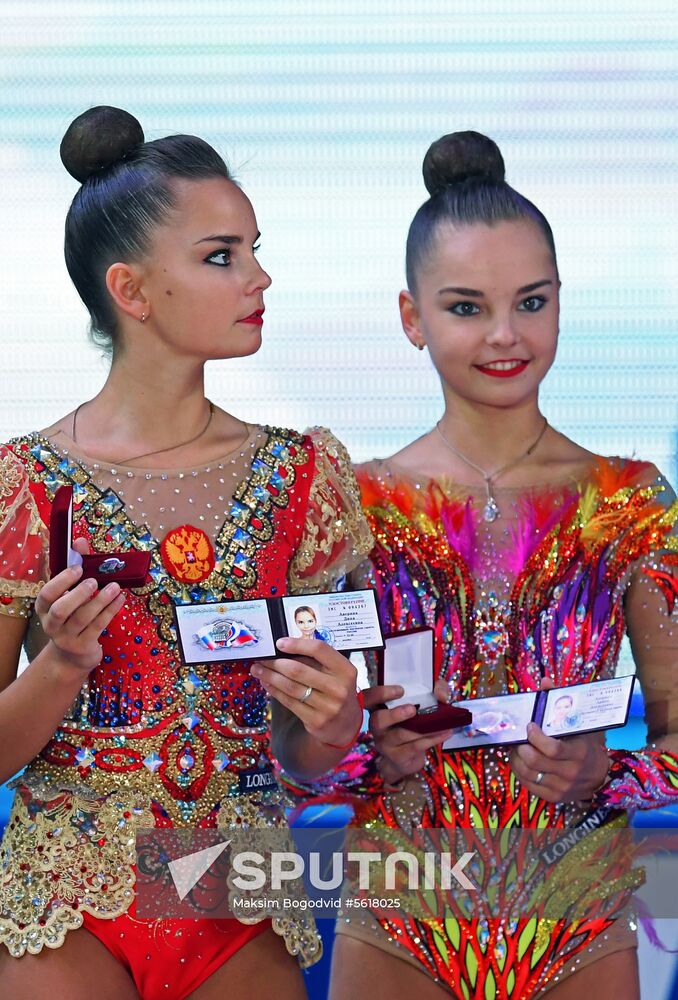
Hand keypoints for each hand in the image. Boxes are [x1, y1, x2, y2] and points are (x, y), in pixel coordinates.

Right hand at [35, 538, 125, 675]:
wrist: (73, 654)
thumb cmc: (72, 615)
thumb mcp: (70, 593)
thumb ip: (74, 566)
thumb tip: (80, 541)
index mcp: (44, 608)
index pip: (46, 594)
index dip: (62, 581)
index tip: (78, 568)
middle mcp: (51, 624)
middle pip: (61, 609)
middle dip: (78, 593)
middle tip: (94, 581)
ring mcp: (66, 638)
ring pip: (83, 618)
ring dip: (101, 600)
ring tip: (115, 586)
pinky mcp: (83, 646)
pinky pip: (98, 626)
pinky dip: (111, 610)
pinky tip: (121, 599)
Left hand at [251, 636, 361, 747]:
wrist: (347, 724)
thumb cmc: (337, 690)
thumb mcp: (337, 673)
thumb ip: (318, 661)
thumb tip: (285, 648)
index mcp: (345, 670)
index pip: (319, 650)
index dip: (297, 644)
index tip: (279, 643)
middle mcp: (338, 688)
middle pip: (299, 670)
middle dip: (275, 663)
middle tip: (262, 658)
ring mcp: (328, 707)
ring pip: (291, 687)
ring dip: (270, 677)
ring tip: (258, 670)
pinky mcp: (316, 721)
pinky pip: (289, 702)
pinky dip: (275, 691)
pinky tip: (267, 684)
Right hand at [363, 685, 453, 786]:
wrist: (404, 760)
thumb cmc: (413, 724)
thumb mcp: (424, 702)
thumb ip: (435, 690)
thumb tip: (440, 694)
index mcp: (379, 707)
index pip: (370, 697)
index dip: (381, 693)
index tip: (401, 690)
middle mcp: (377, 725)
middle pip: (378, 720)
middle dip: (395, 714)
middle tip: (413, 709)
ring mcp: (384, 743)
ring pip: (400, 735)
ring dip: (421, 729)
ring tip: (441, 723)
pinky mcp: (396, 757)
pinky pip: (414, 747)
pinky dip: (431, 739)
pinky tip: (445, 733)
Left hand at [509, 678, 609, 802]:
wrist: (601, 776)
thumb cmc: (588, 745)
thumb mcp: (582, 724)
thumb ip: (561, 703)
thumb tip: (545, 681)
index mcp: (578, 753)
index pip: (552, 748)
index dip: (535, 737)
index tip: (530, 726)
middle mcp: (570, 773)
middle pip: (535, 761)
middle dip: (521, 747)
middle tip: (519, 738)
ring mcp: (561, 787)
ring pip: (528, 774)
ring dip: (516, 759)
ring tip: (517, 748)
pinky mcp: (553, 797)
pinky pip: (529, 785)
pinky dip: (520, 772)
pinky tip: (521, 761)